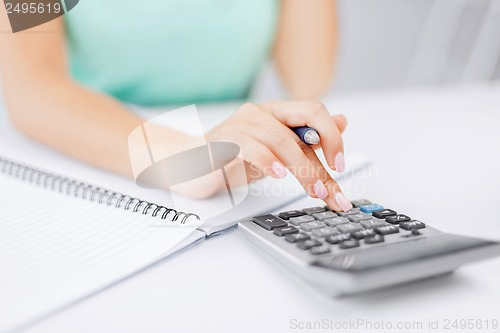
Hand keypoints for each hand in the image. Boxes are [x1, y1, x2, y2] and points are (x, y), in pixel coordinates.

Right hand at [171, 101, 352, 211]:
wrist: (187, 165)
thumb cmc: (231, 158)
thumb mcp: (277, 153)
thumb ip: (307, 140)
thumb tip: (342, 121)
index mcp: (276, 113)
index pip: (314, 112)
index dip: (333, 136)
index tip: (340, 166)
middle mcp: (260, 113)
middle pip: (304, 121)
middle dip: (325, 154)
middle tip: (331, 188)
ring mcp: (240, 125)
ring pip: (280, 138)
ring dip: (301, 168)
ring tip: (311, 191)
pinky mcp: (222, 142)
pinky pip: (249, 146)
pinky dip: (267, 160)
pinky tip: (277, 174)